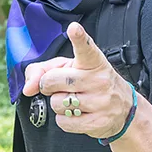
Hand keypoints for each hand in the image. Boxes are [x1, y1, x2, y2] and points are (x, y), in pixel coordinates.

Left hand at [22, 22, 138, 140]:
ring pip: (57, 103)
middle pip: (54, 81)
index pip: (85, 48)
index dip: (79, 38)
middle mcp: (99, 80)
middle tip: (58, 86)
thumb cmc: (90, 82)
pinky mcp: (98, 122)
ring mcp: (100, 101)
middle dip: (48, 85)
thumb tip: (28, 88)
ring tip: (72, 100)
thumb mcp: (69, 68)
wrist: (123, 108)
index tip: (74, 28)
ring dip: (57, 104)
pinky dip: (63, 119)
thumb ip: (42, 70)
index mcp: (93, 62)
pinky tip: (76, 114)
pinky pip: (63, 122)